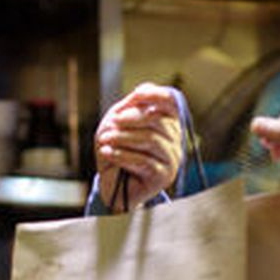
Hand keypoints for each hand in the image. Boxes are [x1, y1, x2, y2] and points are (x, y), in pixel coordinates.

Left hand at [95, 83, 183, 210]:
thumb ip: (129, 106)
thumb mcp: (118, 123)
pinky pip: (144, 161)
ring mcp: (172, 159)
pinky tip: (107, 152)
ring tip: (105, 139)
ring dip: (123, 137)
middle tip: (112, 122)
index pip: (171, 102)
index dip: (155, 94)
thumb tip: (139, 94)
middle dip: (132, 118)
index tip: (135, 95)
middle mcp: (174, 140)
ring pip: (151, 140)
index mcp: (167, 123)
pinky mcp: (164, 177)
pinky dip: (121, 155)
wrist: (113, 185)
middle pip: (159, 120)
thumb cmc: (116, 151)